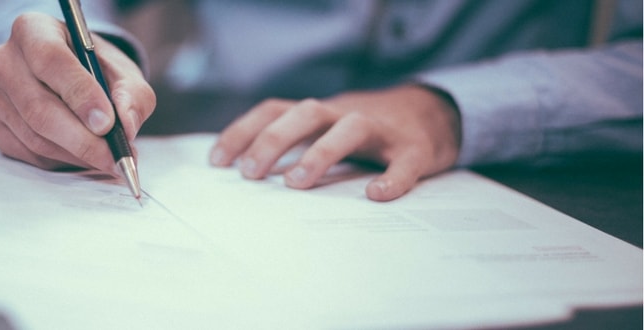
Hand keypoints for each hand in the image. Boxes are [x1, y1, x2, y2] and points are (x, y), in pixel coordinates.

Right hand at [0, 12, 154, 170]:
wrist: (72, 81)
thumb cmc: (96, 71)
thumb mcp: (124, 74)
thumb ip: (131, 96)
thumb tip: (125, 126)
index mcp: (33, 30)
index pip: (50, 60)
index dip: (80, 95)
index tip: (107, 124)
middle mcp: (3, 58)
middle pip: (38, 107)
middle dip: (82, 140)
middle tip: (114, 157)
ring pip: (34, 136)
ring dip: (75, 154)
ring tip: (106, 159)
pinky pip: (25, 153)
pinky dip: (59, 161)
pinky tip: (80, 156)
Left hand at [209, 85, 460, 200]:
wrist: (432, 114)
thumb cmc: (365, 132)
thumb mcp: (325, 130)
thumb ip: (293, 145)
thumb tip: (244, 176)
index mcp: (319, 113)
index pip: (274, 110)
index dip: (243, 131)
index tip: (217, 161)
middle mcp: (345, 114)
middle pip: (305, 113)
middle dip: (273, 140)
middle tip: (250, 174)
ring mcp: (382, 130)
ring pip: (350, 128)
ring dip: (320, 152)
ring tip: (296, 183)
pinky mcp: (415, 149)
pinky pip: (404, 162)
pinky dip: (392, 178)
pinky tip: (376, 195)